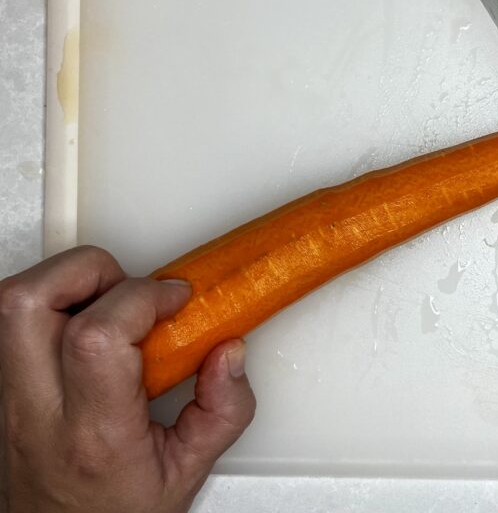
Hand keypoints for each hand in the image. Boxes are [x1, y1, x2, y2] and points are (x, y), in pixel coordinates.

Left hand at [0, 246, 255, 512]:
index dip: (144, 296)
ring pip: (9, 305)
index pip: (97, 336)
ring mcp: (7, 399)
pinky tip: (81, 323)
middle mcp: (37, 410)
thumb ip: (223, 411)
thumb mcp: (187, 474)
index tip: (175, 299)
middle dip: (88, 270)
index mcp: (93, 433)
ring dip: (63, 282)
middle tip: (128, 288)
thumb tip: (229, 352)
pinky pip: (8, 326)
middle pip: (29, 303)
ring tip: (105, 301)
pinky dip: (49, 306)